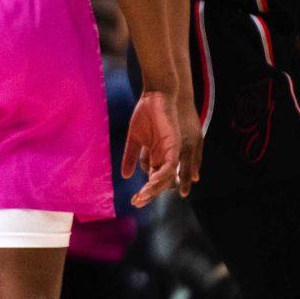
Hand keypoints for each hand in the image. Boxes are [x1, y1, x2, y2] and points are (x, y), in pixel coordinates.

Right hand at [123, 89, 191, 207]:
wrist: (155, 96)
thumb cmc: (145, 114)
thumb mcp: (134, 139)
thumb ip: (130, 157)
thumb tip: (125, 176)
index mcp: (156, 157)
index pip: (153, 180)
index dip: (145, 191)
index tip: (134, 200)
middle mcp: (165, 157)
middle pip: (160, 182)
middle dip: (149, 194)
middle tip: (137, 202)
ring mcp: (170, 152)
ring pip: (166, 177)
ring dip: (155, 188)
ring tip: (143, 196)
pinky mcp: (174, 145)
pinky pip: (170, 164)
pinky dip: (163, 174)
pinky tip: (152, 181)